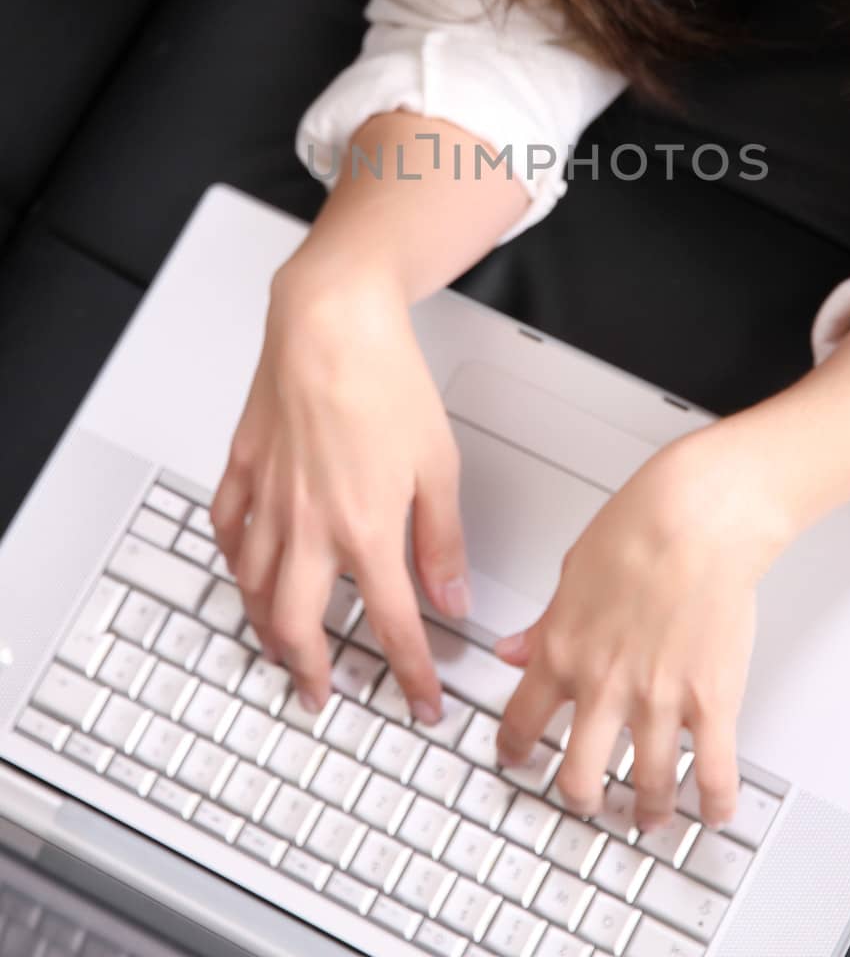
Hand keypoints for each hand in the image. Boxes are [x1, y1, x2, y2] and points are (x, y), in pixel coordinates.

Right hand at [209, 248, 469, 720]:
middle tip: (323, 694)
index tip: (421, 699)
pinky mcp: (244, 466)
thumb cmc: (384, 378)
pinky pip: (226, 528)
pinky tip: (241, 566)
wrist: (331, 321)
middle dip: (313, 673)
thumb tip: (452, 596)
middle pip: (300, 625)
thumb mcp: (439, 465)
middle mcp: (309, 524)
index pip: (392, 625)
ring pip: (253, 587)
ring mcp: (269, 498)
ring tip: (279, 647)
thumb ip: (443, 541)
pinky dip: (232, 560)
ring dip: (266, 628)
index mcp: (365, 530)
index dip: (410, 674)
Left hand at [491, 427, 790, 831]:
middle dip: (581, 799)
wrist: (696, 516)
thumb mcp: (571, 575)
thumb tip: (512, 650)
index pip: (520, 724)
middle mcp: (605, 686)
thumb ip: (543, 625)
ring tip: (650, 816)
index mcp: (562, 652)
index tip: (519, 761)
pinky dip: (714, 803)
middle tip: (589, 801)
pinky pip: (714, 773)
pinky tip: (712, 809)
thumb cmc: (639, 528)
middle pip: (578, 779)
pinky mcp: (712, 700)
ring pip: (647, 787)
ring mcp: (659, 700)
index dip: (515, 752)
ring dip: (647, 811)